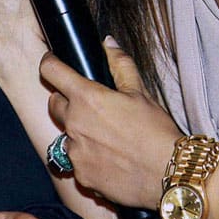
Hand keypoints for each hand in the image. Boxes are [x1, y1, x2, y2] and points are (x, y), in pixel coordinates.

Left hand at [39, 37, 181, 209]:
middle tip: (89, 104)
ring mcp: (75, 152)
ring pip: (66, 135)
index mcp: (87, 98)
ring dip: (79, 132)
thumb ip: (120, 64)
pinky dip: (88, 157)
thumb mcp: (141, 92)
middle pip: (53, 104)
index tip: (53, 62)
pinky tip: (109, 158)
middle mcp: (74, 124)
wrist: (168, 176)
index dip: (50, 62)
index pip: (51, 71)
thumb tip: (108, 43)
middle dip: (65, 100)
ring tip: (106, 136)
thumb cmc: (156, 133)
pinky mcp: (81, 176)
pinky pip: (77, 161)